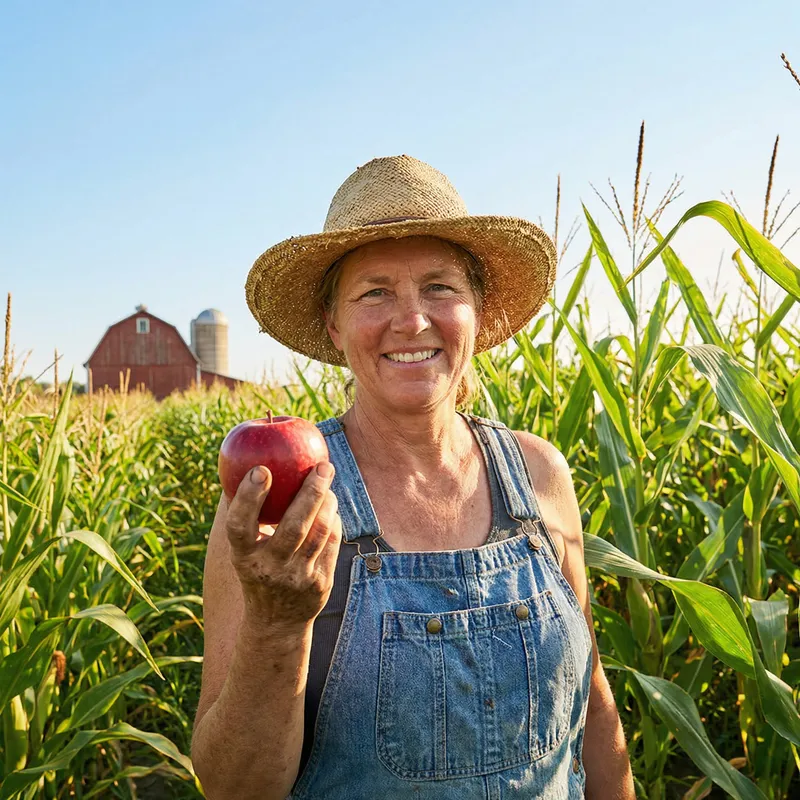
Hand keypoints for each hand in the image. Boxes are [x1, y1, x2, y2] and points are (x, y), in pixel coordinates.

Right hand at [225, 462, 341, 629]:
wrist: (276, 622)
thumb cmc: (257, 567)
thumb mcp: (243, 548)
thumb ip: (244, 512)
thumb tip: (243, 462)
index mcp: (243, 558)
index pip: (240, 526)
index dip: (249, 498)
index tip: (261, 469)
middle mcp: (270, 569)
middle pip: (293, 527)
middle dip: (310, 492)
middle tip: (321, 465)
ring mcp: (298, 578)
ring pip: (320, 532)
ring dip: (327, 501)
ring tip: (326, 479)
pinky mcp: (321, 583)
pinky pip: (332, 542)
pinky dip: (333, 519)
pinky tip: (330, 505)